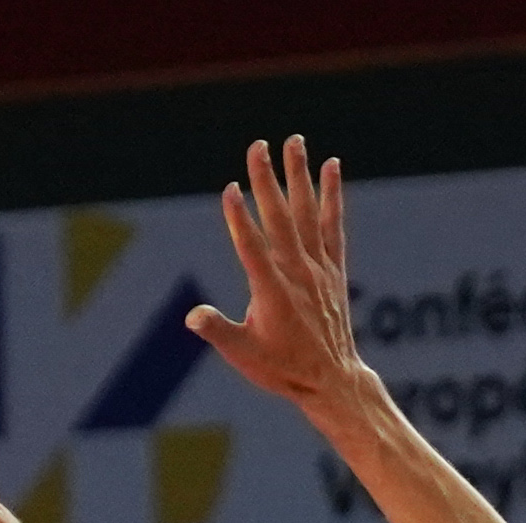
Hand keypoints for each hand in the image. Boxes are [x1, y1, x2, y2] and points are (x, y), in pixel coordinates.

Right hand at [183, 138, 367, 417]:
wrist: (331, 379)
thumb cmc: (282, 369)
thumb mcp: (244, 355)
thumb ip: (218, 331)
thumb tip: (192, 317)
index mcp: (271, 291)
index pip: (251, 246)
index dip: (239, 217)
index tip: (229, 189)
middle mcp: (297, 272)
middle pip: (279, 217)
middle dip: (266, 180)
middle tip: (257, 146)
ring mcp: (318, 267)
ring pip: (306, 212)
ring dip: (299, 175)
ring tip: (293, 141)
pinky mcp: (333, 267)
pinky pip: (333, 224)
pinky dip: (332, 195)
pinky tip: (331, 166)